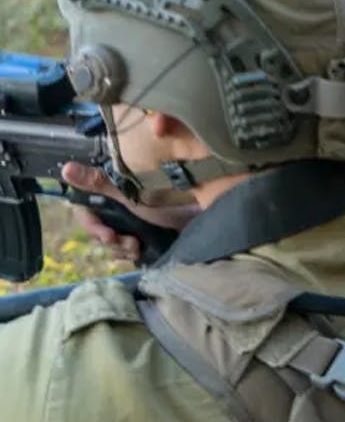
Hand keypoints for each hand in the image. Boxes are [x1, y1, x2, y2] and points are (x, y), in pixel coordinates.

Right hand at [61, 162, 198, 261]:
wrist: (201, 208)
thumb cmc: (167, 194)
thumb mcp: (130, 189)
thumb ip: (98, 181)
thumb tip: (65, 168)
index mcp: (110, 193)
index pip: (85, 211)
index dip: (91, 225)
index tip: (106, 235)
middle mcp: (118, 207)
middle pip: (99, 229)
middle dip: (110, 240)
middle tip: (127, 242)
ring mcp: (131, 221)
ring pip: (113, 242)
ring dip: (121, 248)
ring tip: (137, 246)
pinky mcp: (144, 233)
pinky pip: (127, 249)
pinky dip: (131, 253)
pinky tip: (141, 251)